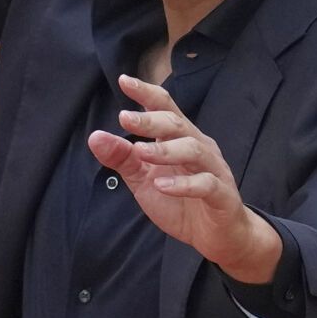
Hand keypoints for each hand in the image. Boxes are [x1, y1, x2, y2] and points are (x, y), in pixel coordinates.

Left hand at [88, 74, 282, 281]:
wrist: (216, 236)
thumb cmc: (180, 202)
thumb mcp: (143, 180)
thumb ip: (122, 158)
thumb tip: (95, 136)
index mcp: (180, 139)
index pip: (165, 108)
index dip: (146, 93)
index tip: (124, 80)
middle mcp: (199, 147)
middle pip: (177, 124)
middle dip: (151, 119)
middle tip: (124, 118)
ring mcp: (213, 169)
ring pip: (193, 149)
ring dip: (165, 150)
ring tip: (140, 152)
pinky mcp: (222, 195)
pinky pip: (206, 184)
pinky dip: (183, 184)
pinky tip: (162, 186)